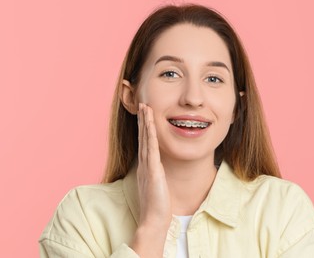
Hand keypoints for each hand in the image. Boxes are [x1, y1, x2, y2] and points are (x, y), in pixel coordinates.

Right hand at [131, 103, 171, 256]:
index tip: (145, 115)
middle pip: (142, 138)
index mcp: (145, 167)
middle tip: (143, 105)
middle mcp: (144, 164)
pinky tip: (150, 124)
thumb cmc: (156, 206)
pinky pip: (152, 149)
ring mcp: (147, 167)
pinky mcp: (153, 171)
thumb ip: (156, 176)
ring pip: (146, 140)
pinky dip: (150, 135)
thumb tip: (159, 170)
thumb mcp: (156, 186)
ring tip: (146, 108)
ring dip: (145, 122)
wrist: (153, 221)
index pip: (144, 143)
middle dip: (142, 120)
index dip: (143, 128)